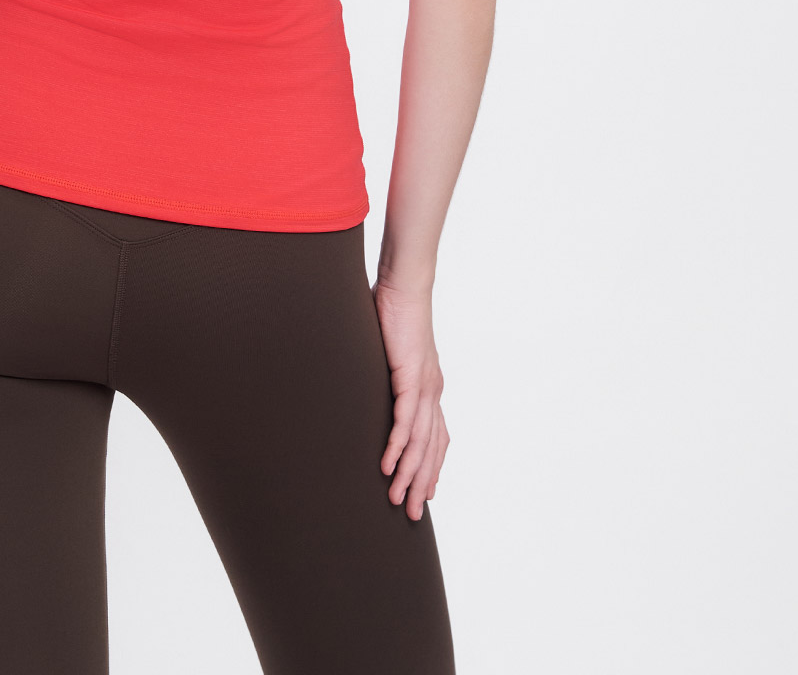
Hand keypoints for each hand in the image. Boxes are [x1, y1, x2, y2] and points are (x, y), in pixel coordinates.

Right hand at [373, 279, 448, 520]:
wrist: (404, 283)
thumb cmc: (393, 309)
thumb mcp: (386, 350)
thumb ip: (381, 370)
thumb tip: (361, 377)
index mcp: (429, 385)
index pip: (436, 436)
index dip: (431, 466)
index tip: (425, 493)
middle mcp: (433, 391)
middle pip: (432, 448)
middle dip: (422, 483)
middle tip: (410, 514)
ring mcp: (425, 386)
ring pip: (420, 442)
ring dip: (409, 474)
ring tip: (396, 500)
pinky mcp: (412, 377)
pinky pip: (406, 421)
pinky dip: (398, 447)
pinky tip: (388, 467)